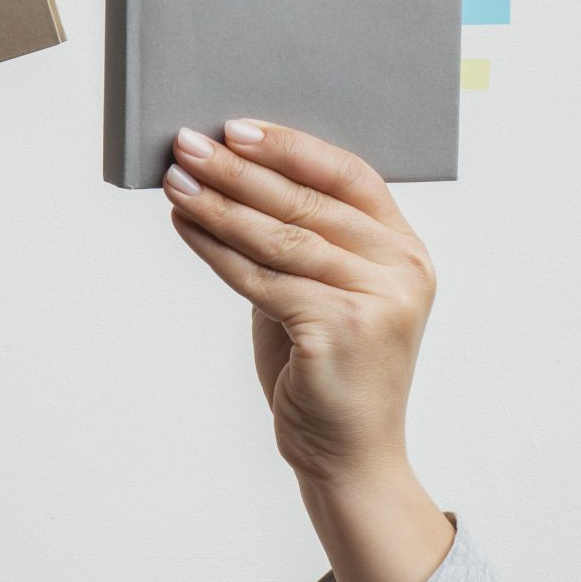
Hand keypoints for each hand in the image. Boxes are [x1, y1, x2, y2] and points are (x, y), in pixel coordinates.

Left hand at [163, 122, 435, 483]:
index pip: (350, 174)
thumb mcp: (321, 292)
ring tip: (174, 181)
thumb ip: (297, 241)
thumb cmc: (324, 368)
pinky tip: (184, 226)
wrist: (349, 456)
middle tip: (186, 143)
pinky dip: (215, 249)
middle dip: (239, 169)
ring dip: (218, 204)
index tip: (235, 126)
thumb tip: (226, 176)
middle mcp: (403, 269)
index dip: (291, 146)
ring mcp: (379, 300)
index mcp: (405, 249)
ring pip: (280, 237)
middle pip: (307, 201)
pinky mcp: (343, 330)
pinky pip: (262, 278)